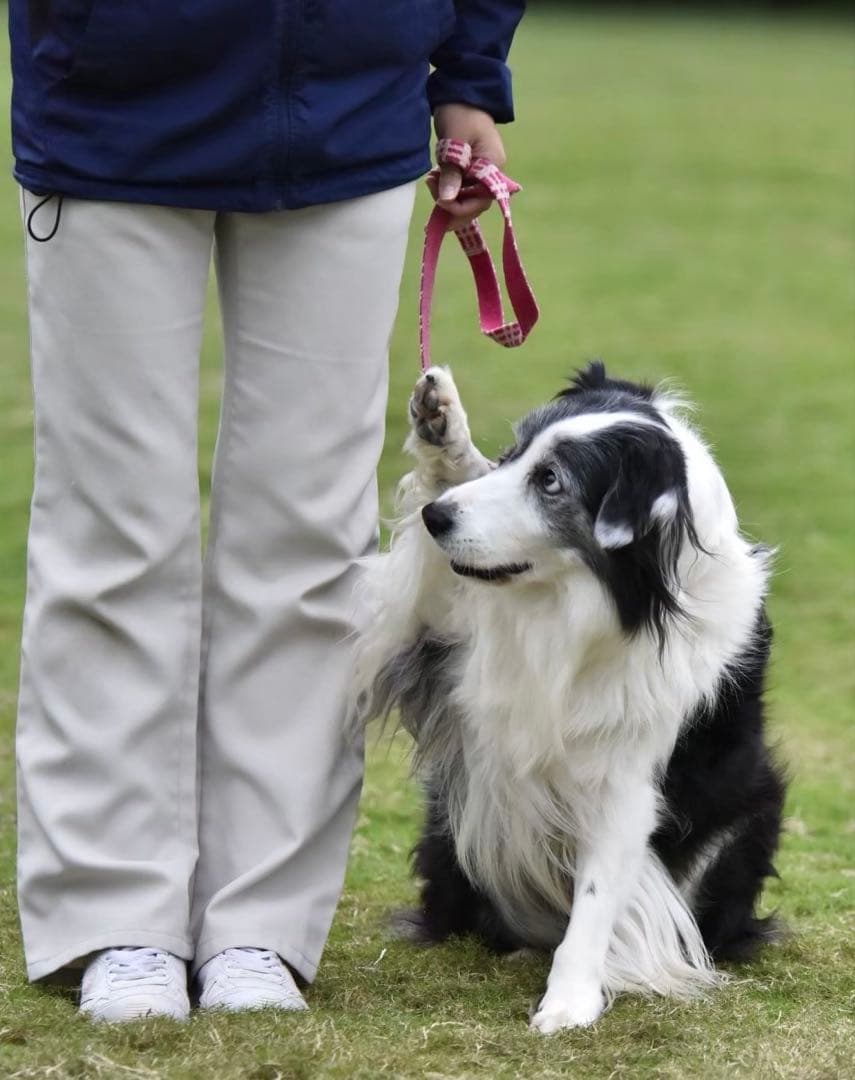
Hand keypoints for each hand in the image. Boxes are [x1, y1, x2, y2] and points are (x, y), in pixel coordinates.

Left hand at [430, 103, 506, 225]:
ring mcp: (482, 170)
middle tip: (432, 193)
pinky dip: (448, 188)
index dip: (460, 207)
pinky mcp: (471, 168)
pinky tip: (435, 179)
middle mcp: (491, 171)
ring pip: (466, 197)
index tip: (439, 201)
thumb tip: (446, 200)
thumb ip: (452, 172)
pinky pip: (461, 187)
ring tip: (431, 181)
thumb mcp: (454, 141)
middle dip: (452, 205)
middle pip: (474, 203)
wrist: (461, 90)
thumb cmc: (460, 111)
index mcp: (493, 165)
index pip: (480, 200)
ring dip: (448, 196)